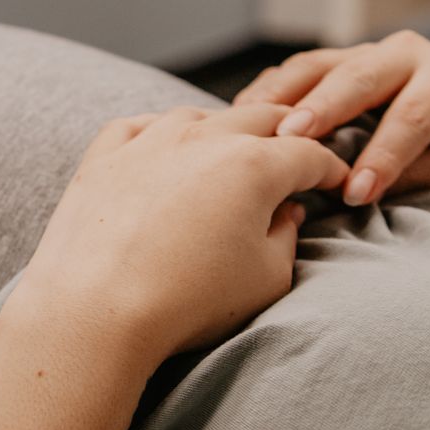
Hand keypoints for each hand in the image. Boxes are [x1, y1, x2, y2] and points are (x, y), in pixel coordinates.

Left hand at [9, 104, 348, 362]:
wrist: (93, 312)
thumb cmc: (185, 302)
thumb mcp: (265, 278)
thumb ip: (285, 235)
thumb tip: (284, 211)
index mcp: (253, 164)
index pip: (308, 154)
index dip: (329, 169)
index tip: (336, 183)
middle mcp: (202, 138)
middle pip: (259, 119)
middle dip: (286, 136)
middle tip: (296, 155)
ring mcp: (147, 141)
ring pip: (198, 117)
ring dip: (222, 130)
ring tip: (232, 151)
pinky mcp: (103, 157)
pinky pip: (138, 126)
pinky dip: (160, 133)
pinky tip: (164, 148)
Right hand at [232, 31, 429, 205]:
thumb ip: (420, 172)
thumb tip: (364, 183)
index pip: (412, 116)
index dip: (383, 156)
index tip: (354, 193)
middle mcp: (408, 53)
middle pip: (359, 77)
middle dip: (322, 108)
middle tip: (290, 139)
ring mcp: (367, 52)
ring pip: (318, 66)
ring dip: (282, 96)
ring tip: (252, 125)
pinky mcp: (336, 62)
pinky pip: (296, 71)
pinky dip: (268, 93)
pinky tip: (242, 118)